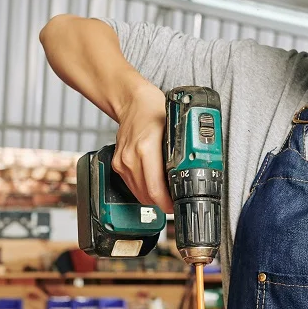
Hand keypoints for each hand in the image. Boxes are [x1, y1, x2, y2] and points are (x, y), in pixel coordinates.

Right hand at [112, 82, 172, 210]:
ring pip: (139, 194)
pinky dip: (144, 189)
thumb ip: (180, 153)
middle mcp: (130, 158)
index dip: (167, 204)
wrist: (133, 102)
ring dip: (153, 197)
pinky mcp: (117, 164)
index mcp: (146, 149)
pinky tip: (153, 183)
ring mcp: (122, 162)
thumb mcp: (175, 130)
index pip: (155, 190)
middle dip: (162, 203)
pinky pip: (132, 185)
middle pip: (146, 196)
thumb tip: (190, 175)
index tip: (176, 206)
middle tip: (175, 201)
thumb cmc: (155, 112)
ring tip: (166, 193)